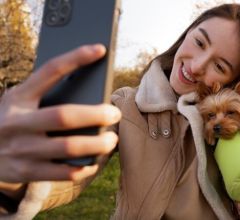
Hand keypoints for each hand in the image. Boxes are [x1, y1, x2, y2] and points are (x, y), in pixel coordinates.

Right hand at [0, 44, 120, 183]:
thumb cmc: (10, 122)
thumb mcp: (18, 103)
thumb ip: (45, 96)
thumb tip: (91, 93)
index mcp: (18, 98)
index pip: (50, 71)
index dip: (76, 58)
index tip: (100, 49)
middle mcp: (17, 122)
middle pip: (64, 116)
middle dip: (96, 115)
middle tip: (115, 113)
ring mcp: (21, 149)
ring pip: (68, 147)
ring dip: (97, 144)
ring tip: (111, 140)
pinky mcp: (25, 172)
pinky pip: (63, 173)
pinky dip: (84, 167)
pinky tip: (94, 162)